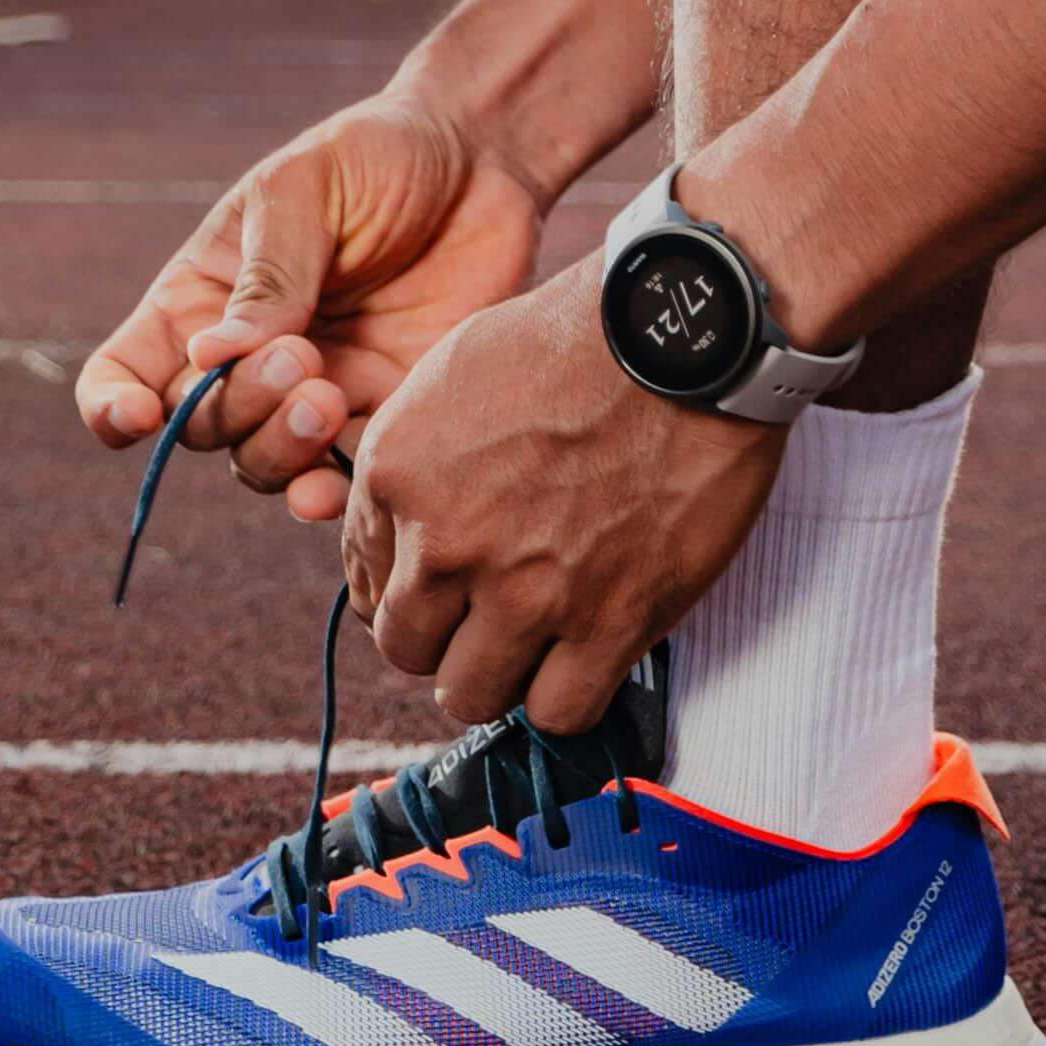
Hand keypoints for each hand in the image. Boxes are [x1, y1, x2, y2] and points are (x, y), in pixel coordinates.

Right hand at [75, 90, 547, 524]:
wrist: (480, 162)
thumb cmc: (375, 156)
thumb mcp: (305, 189)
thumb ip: (266, 275)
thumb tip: (211, 356)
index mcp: (201, 298)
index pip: (124, 371)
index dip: (112, 406)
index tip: (142, 416)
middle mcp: (243, 358)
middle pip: (198, 425)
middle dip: (235, 405)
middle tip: (299, 358)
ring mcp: (310, 392)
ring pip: (260, 463)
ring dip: (280, 450)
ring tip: (329, 398)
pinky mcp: (378, 414)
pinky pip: (336, 479)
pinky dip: (325, 495)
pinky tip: (336, 485)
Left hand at [342, 269, 782, 734]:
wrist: (682, 333)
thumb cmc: (579, 336)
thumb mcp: (454, 370)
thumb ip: (414, 459)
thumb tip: (404, 527)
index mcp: (397, 473)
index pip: (364, 581)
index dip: (405, 586)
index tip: (442, 584)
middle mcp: (446, 542)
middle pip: (408, 648)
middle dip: (443, 635)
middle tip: (486, 611)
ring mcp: (526, 592)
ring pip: (471, 695)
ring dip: (498, 673)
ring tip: (534, 637)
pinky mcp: (608, 622)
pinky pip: (558, 712)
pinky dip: (564, 695)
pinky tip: (582, 655)